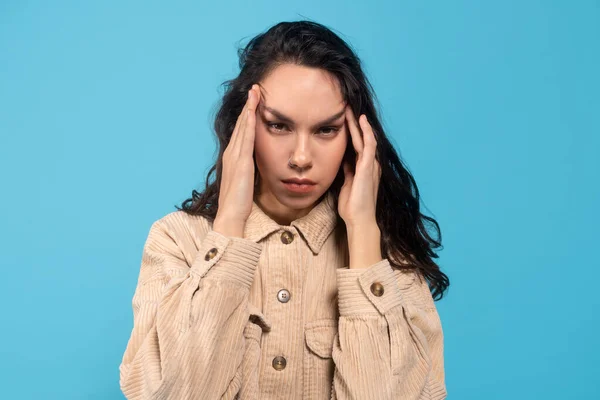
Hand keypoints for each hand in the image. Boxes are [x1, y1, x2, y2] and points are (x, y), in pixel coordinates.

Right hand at [214, 84, 261, 235]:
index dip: (247, 115)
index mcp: (233, 158)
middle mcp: (231, 153)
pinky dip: (248, 123)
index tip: (254, 101)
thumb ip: (249, 170)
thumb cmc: (239, 202)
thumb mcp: (246, 181)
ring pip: (243, 126)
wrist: (231, 215)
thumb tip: (256, 164)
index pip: (241, 131)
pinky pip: (245, 138)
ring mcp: (235, 156)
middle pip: (241, 124)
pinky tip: (252, 112)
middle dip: (248, 105)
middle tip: (255, 88)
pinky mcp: (241, 162)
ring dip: (249, 108)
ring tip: (255, 92)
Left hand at [338, 106, 381, 227]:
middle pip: (361, 138)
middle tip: (345, 107)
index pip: (357, 145)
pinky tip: (361, 120)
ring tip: (350, 108)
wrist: (359, 219)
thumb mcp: (347, 184)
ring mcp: (370, 165)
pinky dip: (366, 132)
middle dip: (353, 123)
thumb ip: (348, 171)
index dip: (351, 132)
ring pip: (365, 138)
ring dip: (358, 123)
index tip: (342, 119)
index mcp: (364, 168)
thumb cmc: (352, 206)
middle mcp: (370, 164)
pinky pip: (369, 145)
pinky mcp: (369, 167)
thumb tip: (344, 161)